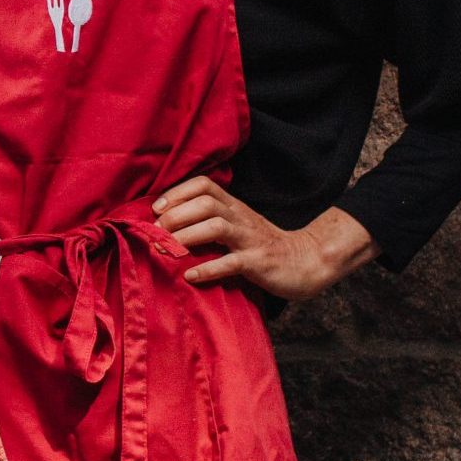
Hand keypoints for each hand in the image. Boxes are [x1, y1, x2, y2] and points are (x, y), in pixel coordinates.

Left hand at [151, 175, 377, 300]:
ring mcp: (250, 240)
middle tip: (155, 232)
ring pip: (216, 227)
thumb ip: (210, 219)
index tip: (156, 208)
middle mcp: (241, 218)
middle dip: (175, 216)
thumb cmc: (261, 244)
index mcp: (234, 206)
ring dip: (186, 237)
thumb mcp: (236, 224)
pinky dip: (208, 269)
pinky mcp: (258, 263)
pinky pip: (231, 263)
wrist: (305, 262)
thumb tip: (167, 220)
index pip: (204, 185)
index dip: (177, 193)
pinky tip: (190, 276)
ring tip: (165, 249)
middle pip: (205, 204)